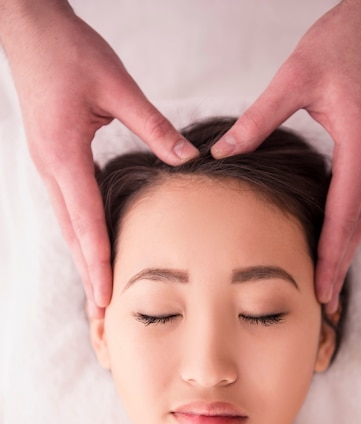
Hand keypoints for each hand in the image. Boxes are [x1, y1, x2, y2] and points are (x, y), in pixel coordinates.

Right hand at [0, 1, 198, 316]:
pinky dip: (81, 233)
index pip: (86, 221)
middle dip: (87, 274)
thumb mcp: (117, 85)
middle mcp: (51, 169)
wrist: (28, 26)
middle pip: (72, 234)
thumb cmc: (68, 51)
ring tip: (98, 290)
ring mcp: (47, 165)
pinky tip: (93, 246)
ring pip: (67, 224)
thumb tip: (187, 158)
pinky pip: (68, 206)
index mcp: (64, 155)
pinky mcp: (52, 158)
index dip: (98, 261)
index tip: (106, 296)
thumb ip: (154, 126)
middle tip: (101, 313)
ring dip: (83, 258)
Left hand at [211, 0, 360, 310]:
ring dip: (345, 250)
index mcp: (360, 146)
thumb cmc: (347, 39)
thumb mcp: (296, 76)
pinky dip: (348, 224)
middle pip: (356, 226)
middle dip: (340, 265)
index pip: (343, 217)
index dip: (330, 257)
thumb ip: (258, 118)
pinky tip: (334, 238)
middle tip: (326, 302)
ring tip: (329, 280)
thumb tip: (222, 152)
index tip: (320, 288)